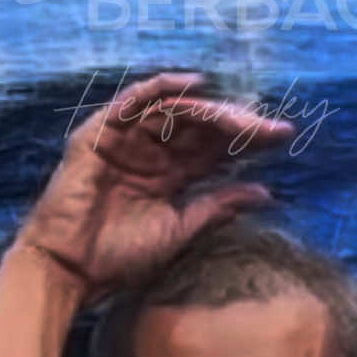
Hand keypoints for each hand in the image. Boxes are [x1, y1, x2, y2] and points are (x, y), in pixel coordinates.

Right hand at [19, 71, 292, 298]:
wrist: (71, 270)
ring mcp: (125, 141)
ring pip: (173, 112)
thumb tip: (266, 191)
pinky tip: (193, 86)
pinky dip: (160, 88)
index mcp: (170, 175)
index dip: (249, 140)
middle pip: (200, 126)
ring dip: (209, 110)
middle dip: (236, 123)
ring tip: (241, 117)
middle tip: (270, 127)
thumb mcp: (179, 230)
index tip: (285, 136)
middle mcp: (151, 153)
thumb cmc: (118, 258)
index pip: (216, 149)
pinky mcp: (99, 135)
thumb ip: (217, 207)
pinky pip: (132, 103)